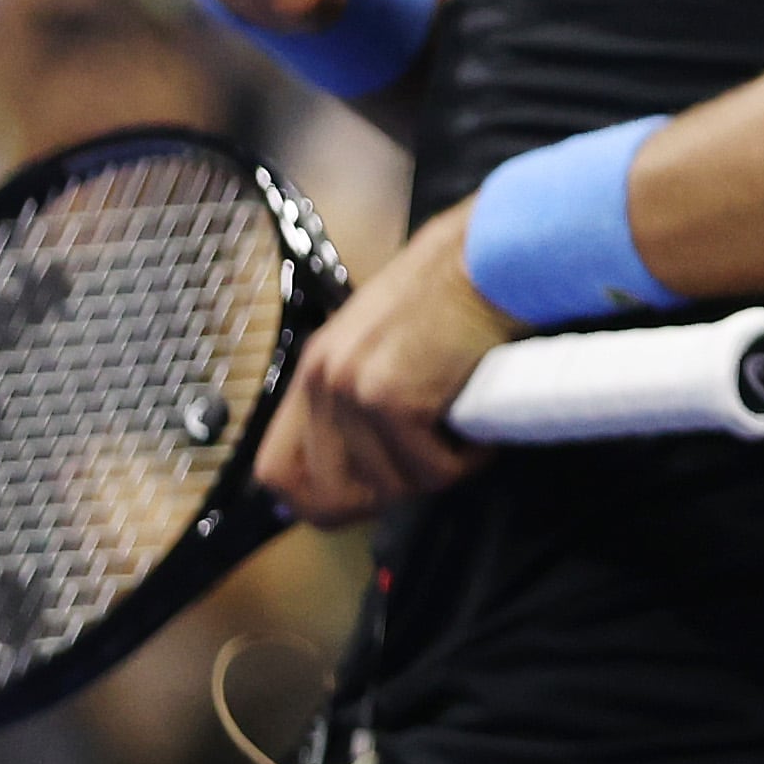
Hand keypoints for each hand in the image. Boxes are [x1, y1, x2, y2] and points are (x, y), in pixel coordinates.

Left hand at [261, 207, 508, 525]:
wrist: (488, 262)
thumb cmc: (453, 296)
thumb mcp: (382, 345)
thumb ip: (359, 398)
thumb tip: (356, 471)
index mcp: (314, 370)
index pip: (275, 472)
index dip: (315, 501)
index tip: (361, 500)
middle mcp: (323, 381)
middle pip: (329, 494)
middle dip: (386, 496)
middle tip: (428, 468)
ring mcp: (354, 390)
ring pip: (391, 485)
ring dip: (438, 472)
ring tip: (463, 433)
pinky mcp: (395, 399)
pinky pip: (432, 469)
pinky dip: (466, 460)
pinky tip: (479, 428)